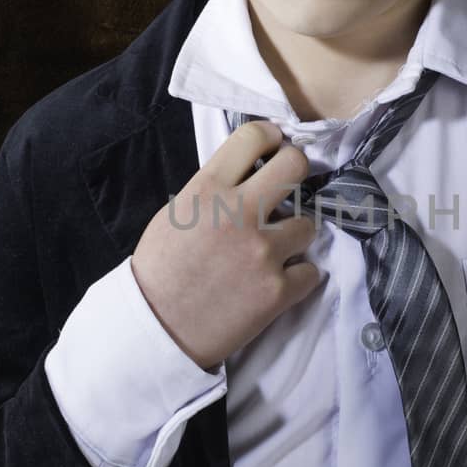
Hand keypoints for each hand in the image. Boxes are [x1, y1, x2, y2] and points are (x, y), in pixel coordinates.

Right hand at [131, 119, 322, 370]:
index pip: (254, 136)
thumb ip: (212, 190)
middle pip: (296, 166)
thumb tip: (250, 174)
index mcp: (207, 190)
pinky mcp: (277, 291)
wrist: (155, 330)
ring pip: (309, 225)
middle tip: (288, 189)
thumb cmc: (160, 271)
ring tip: (270, 252)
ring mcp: (262, 252)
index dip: (270, 139)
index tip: (274, 148)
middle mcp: (238, 214)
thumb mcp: (175, 214)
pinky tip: (273, 283)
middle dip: (296, 173)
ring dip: (294, 237)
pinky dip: (297, 278)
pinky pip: (311, 272)